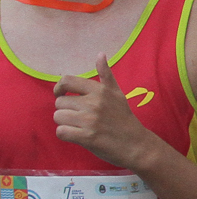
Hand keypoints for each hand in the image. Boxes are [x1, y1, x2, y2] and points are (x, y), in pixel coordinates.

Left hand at [53, 55, 160, 170]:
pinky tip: (77, 135)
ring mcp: (90, 120)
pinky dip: (66, 134)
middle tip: (79, 117)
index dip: (58, 88)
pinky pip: (61, 132)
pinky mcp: (87, 137)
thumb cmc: (124, 118)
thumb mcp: (117, 94)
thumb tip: (100, 54)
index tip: (61, 95)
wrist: (136, 144)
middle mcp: (94, 103)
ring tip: (79, 126)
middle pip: (59, 103)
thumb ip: (106, 75)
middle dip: (65, 110)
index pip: (67, 81)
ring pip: (58, 117)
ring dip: (65, 123)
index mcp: (100, 91)